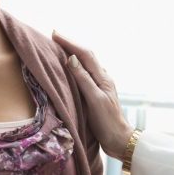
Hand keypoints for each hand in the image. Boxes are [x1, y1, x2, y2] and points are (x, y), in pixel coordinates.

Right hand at [52, 31, 134, 160]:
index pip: (85, 54)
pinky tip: (70, 70)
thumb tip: (72, 58)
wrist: (119, 140)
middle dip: (71, 45)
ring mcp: (100, 86)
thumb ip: (84, 79)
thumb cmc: (107, 122)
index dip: (70, 43)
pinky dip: (76, 67)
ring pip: (86, 64)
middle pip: (86, 56)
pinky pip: (85, 74)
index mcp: (102, 78)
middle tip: (55, 37)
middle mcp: (102, 79)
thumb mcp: (94, 99)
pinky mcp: (97, 95)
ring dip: (74, 54)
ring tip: (60, 49)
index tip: (54, 34)